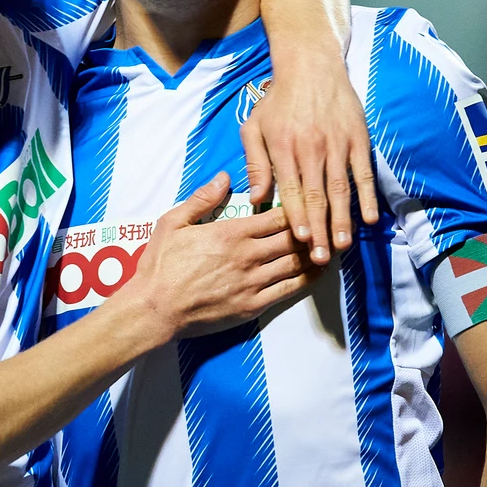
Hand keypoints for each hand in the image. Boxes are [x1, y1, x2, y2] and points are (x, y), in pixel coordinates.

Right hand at [123, 172, 317, 338]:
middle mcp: (248, 256)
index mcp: (231, 233)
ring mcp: (253, 282)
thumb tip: (224, 177)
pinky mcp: (253, 305)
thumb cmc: (160, 265)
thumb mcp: (173, 222)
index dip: (297, 207)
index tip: (307, 200)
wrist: (155, 309)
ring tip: (331, 243)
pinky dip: (308, 279)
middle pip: (292, 238)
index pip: (276, 216)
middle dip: (313, 227)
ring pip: (295, 263)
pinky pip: (289, 289)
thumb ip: (202, 199)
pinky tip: (319, 272)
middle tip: (330, 220)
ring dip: (315, 252)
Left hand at [241, 52, 377, 264]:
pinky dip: (367, 196)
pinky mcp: (357, 139)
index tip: (301, 241)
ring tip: (342, 245)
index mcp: (284, 147)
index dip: (297, 217)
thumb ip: (255, 163)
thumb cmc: (278, 100)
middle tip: (321, 257)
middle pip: (316, 196)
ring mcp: (337, 144)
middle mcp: (311, 148)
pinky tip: (370, 218)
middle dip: (320, 228)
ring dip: (343, 219)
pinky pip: (363, 173)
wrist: (311, 65)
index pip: (291, 190)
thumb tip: (256, 198)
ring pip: (340, 189)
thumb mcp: (254, 127)